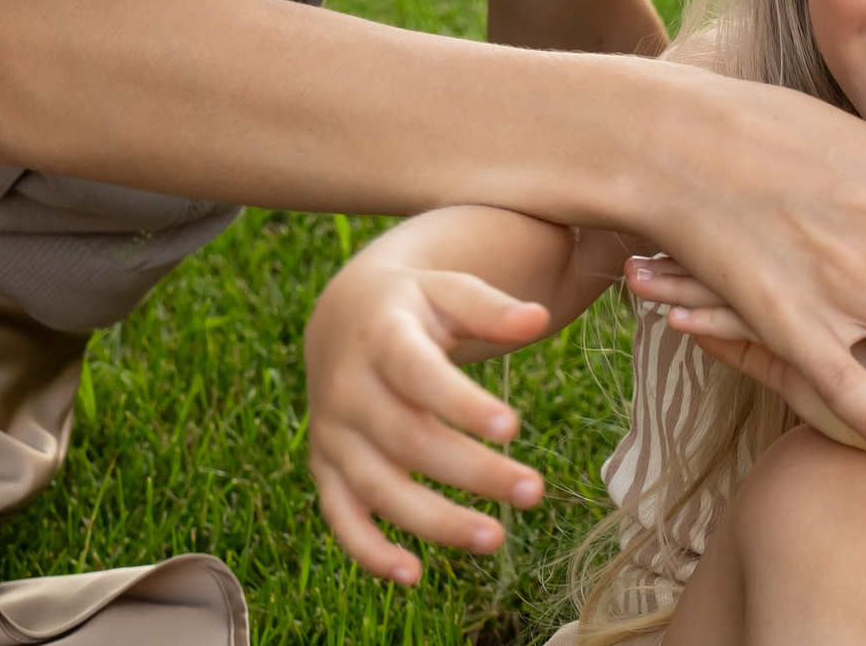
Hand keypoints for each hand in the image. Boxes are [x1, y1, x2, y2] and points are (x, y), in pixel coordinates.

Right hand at [303, 251, 553, 583]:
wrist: (341, 318)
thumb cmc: (412, 306)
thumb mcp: (447, 290)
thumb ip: (490, 308)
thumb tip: (538, 318)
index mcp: (381, 338)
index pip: (420, 375)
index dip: (463, 405)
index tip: (514, 428)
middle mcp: (348, 390)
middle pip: (410, 441)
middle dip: (473, 472)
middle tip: (533, 491)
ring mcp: (333, 435)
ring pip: (380, 488)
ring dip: (436, 521)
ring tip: (496, 539)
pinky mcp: (326, 469)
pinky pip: (341, 518)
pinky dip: (369, 552)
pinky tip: (413, 575)